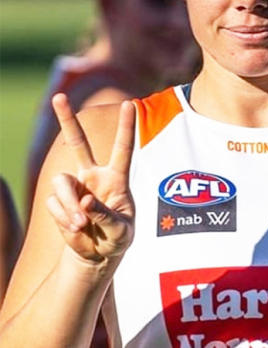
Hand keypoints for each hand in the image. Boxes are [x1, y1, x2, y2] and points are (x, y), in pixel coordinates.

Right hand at [45, 94, 135, 262]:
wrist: (97, 254)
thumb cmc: (118, 238)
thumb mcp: (121, 231)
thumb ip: (105, 215)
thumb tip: (85, 200)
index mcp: (117, 178)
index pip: (122, 148)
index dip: (126, 126)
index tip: (129, 104)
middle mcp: (93, 176)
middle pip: (77, 143)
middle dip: (66, 119)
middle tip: (57, 96)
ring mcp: (74, 187)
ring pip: (61, 183)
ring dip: (69, 205)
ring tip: (82, 224)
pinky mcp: (59, 201)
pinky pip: (55, 204)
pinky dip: (64, 218)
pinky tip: (76, 227)